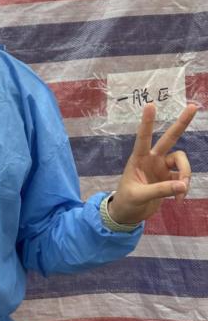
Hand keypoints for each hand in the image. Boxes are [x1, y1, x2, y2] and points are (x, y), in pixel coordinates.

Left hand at [108, 102, 198, 225]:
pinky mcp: (169, 178)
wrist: (128, 215)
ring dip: (185, 174)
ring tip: (181, 192)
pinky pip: (183, 177)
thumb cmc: (127, 202)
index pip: (143, 137)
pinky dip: (183, 188)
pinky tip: (179, 200)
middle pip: (170, 138)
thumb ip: (160, 190)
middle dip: (181, 123)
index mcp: (138, 159)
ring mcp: (162, 168)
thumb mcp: (139, 196)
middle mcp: (152, 159)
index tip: (150, 105)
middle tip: (194, 107)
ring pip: (181, 161)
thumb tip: (183, 185)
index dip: (147, 122)